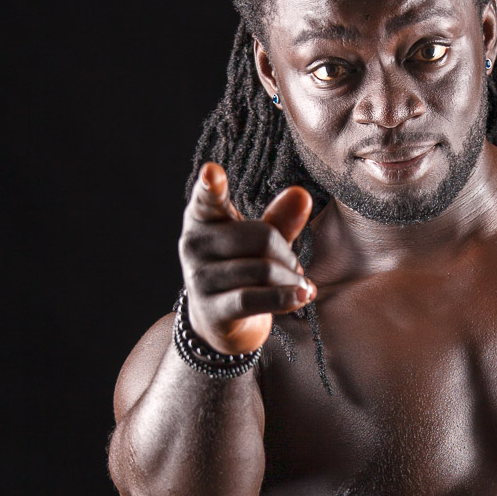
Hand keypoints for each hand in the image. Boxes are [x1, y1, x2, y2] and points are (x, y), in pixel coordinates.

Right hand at [178, 163, 315, 353]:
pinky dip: (284, 298)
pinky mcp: (211, 309)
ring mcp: (199, 278)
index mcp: (203, 218)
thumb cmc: (242, 271)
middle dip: (288, 255)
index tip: (212, 172)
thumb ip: (280, 219)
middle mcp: (194, 244)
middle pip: (262, 238)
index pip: (207, 197)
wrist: (220, 323)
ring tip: (297, 287)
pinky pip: (253, 298)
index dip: (210, 185)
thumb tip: (301, 195)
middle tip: (295, 268)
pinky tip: (302, 297)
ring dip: (291, 281)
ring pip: (264, 270)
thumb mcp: (260, 242)